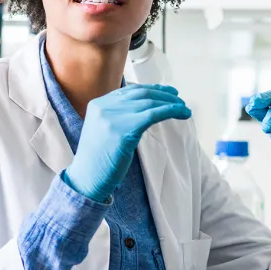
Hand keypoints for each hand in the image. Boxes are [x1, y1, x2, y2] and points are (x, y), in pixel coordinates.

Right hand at [64, 85, 191, 202]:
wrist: (86, 180)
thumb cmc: (97, 162)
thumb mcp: (102, 131)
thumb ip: (116, 118)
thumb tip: (142, 111)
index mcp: (98, 105)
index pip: (129, 91)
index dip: (151, 89)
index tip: (166, 92)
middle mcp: (104, 107)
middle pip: (141, 93)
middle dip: (163, 94)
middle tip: (178, 99)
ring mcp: (112, 117)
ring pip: (149, 102)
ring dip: (171, 104)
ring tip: (184, 109)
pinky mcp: (124, 130)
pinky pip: (153, 114)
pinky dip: (171, 111)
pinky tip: (182, 113)